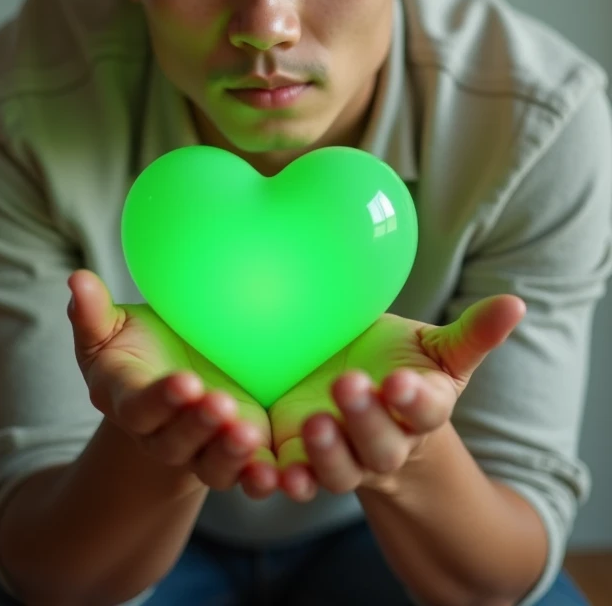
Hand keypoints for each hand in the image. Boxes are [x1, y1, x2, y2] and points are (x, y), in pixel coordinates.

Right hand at [67, 270, 278, 497]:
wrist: (175, 380)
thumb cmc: (138, 348)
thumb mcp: (112, 330)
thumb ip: (93, 313)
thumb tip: (78, 279)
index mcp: (129, 403)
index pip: (140, 407)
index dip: (160, 400)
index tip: (185, 382)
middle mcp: (162, 436)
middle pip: (175, 442)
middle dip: (196, 427)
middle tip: (219, 404)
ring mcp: (200, 452)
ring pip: (212, 465)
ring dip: (229, 454)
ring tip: (248, 433)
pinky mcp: (234, 457)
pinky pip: (247, 475)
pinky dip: (260, 477)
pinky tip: (278, 473)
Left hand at [269, 294, 525, 501]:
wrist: (356, 393)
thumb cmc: (400, 365)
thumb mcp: (437, 349)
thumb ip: (473, 333)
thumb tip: (516, 304)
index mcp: (421, 410)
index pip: (426, 410)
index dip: (414, 400)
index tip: (399, 381)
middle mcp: (385, 443)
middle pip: (380, 445)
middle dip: (365, 420)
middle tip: (348, 385)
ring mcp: (343, 457)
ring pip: (337, 468)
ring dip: (325, 452)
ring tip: (313, 421)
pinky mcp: (301, 459)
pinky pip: (293, 478)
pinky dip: (278, 478)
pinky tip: (265, 468)